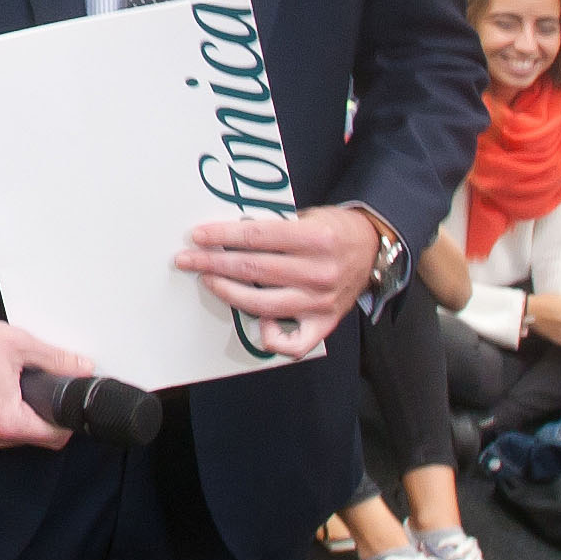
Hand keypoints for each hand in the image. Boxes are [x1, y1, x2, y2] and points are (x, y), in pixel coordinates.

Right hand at [0, 313, 84, 452]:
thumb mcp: (19, 344)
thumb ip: (57, 360)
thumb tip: (81, 368)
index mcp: (5, 421)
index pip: (53, 438)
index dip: (65, 420)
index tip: (64, 404)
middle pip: (31, 438)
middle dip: (38, 415)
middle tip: (34, 385)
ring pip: (8, 436)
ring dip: (15, 416)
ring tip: (8, 385)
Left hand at [175, 206, 384, 358]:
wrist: (373, 248)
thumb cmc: (333, 230)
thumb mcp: (308, 215)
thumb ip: (274, 227)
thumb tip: (228, 235)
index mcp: (315, 239)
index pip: (256, 237)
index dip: (222, 236)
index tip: (198, 236)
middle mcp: (319, 272)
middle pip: (253, 270)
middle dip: (213, 263)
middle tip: (187, 260)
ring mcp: (321, 301)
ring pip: (263, 304)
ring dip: (228, 293)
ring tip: (209, 281)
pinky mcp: (325, 322)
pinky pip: (295, 344)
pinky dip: (272, 339)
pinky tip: (258, 324)